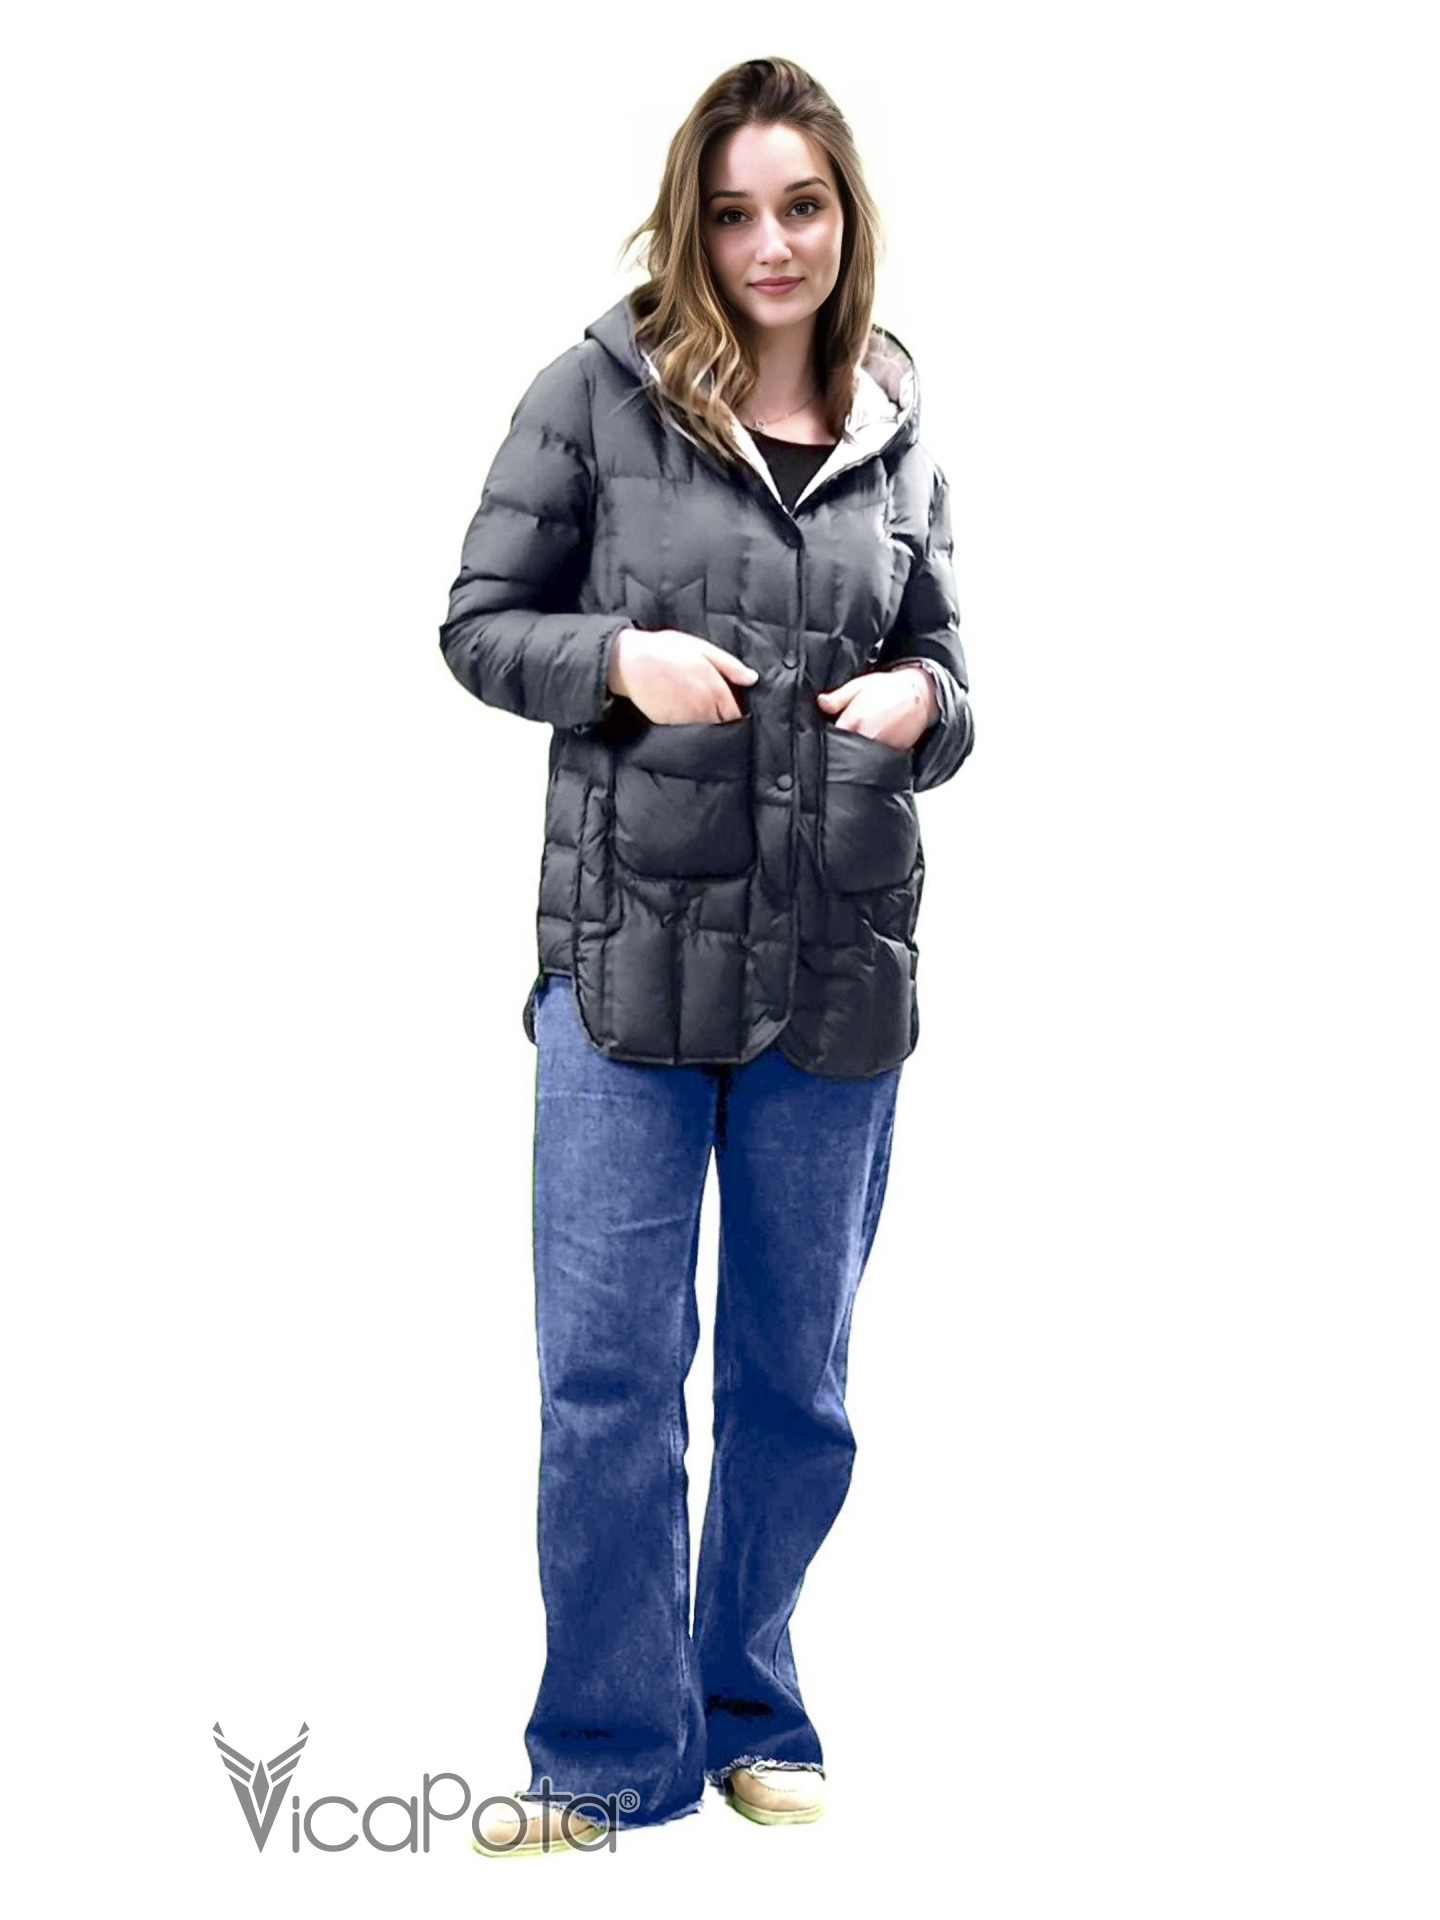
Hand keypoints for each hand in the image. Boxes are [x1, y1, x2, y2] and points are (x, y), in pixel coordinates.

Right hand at [607, 627, 758, 722]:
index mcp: (715, 688)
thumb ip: (729, 665)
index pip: (736, 714)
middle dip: (722, 720)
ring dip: (706, 725)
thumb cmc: (666, 649)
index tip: (732, 708)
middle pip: (722, 725)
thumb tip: (753, 679)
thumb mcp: (701, 648)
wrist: (629, 661)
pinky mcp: (669, 725)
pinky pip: (686, 731)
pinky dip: (687, 725)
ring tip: (696, 709)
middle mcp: (703, 708)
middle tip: (715, 709)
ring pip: (705, 730)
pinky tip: (681, 711)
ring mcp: (685, 719)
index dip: (736, 713)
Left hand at [817, 667, 935, 748]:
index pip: (831, 738)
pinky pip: (876, 760)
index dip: (827, 737)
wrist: (920, 694)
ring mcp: (880, 748)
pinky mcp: (892, 754)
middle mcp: (867, 737)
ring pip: (859, 758)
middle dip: (840, 746)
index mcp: (853, 721)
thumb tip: (821, 703)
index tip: (826, 733)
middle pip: (843, 751)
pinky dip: (871, 757)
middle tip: (843, 736)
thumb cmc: (889, 687)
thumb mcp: (860, 685)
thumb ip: (838, 697)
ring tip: (860, 739)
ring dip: (855, 753)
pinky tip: (873, 744)